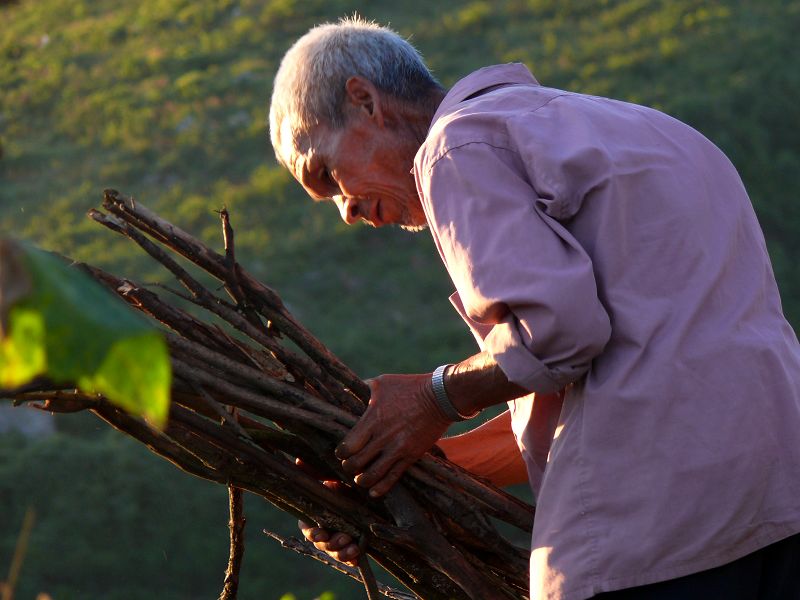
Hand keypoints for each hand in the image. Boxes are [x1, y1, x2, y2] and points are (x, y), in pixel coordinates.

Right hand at [294, 457, 360, 565]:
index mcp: (316, 516)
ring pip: (335, 553)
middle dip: (331, 543)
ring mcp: (338, 541)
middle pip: (322, 544)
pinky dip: (352, 559)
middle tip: (344, 538)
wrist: (367, 495)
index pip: (307, 528)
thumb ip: (315, 472)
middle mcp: (325, 531)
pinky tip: (358, 556)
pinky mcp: (352, 547)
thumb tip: (297, 459)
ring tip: (354, 546)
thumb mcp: (332, 478)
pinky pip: (349, 558)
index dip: (312, 532)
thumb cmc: (344, 486)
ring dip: (342, 553)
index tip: (319, 532)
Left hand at [336, 373, 451, 497]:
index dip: (341, 452)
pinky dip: (381, 488)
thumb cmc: (409, 386)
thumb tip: (346, 394)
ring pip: (373, 475)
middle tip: (349, 465)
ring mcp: (398, 448)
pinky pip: (393, 477)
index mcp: (373, 418)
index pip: (348, 446)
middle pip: (356, 463)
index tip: (341, 452)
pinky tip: (373, 492)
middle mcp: (383, 437)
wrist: (441, 397)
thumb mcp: (382, 383)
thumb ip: (362, 389)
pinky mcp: (411, 455)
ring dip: (362, 480)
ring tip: (360, 479)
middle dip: (349, 467)